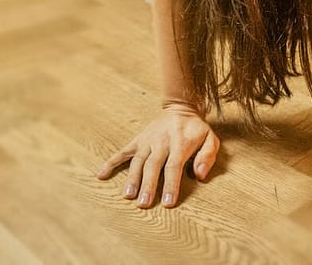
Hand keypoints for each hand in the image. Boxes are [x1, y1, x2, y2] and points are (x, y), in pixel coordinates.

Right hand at [95, 101, 219, 207]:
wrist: (181, 108)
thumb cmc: (196, 130)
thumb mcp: (210, 138)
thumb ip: (208, 156)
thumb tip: (200, 175)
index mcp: (180, 142)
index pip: (174, 166)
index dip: (171, 185)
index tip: (168, 203)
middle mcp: (161, 141)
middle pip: (153, 165)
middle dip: (148, 185)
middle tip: (143, 204)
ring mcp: (147, 140)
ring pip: (138, 160)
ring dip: (132, 177)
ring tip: (127, 195)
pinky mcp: (138, 140)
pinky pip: (123, 151)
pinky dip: (111, 162)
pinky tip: (101, 174)